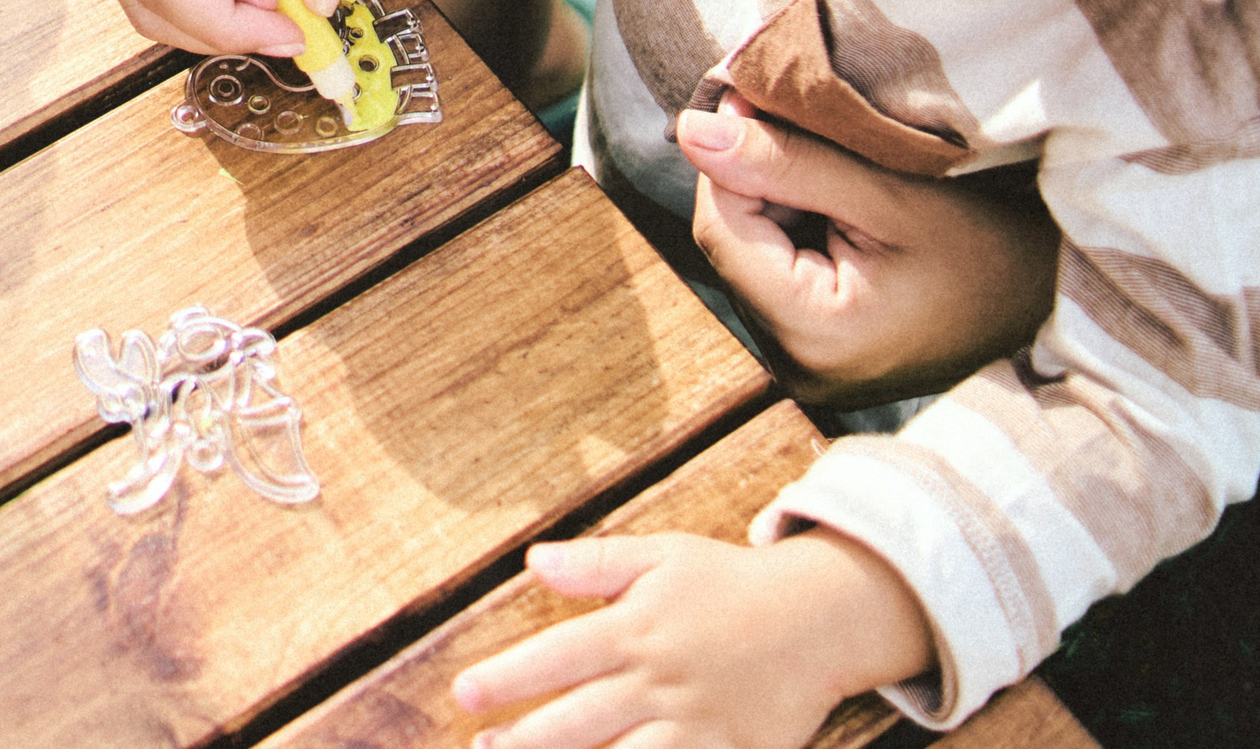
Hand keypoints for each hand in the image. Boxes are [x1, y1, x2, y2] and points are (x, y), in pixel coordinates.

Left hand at [452, 530, 933, 747]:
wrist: (822, 619)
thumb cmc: (730, 583)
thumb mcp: (663, 555)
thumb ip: (596, 562)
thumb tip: (534, 560)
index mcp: (638, 629)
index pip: (559, 656)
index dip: (509, 677)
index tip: (464, 693)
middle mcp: (662, 681)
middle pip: (582, 720)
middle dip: (527, 741)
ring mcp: (697, 725)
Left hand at [681, 94, 1060, 406]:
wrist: (1063, 307)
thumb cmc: (998, 249)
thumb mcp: (894, 195)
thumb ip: (788, 162)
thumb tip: (691, 128)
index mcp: (813, 336)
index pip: (722, 227)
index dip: (726, 156)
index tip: (753, 97)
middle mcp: (796, 366)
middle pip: (733, 241)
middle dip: (755, 177)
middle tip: (798, 120)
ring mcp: (807, 367)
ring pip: (752, 253)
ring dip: (778, 200)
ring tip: (839, 168)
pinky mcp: (820, 354)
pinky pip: (779, 275)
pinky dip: (798, 229)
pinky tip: (845, 208)